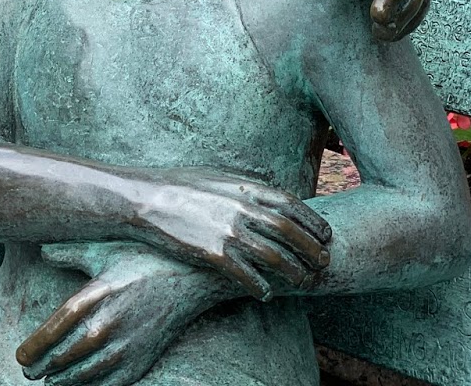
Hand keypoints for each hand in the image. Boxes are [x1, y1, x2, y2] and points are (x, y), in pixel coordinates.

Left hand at [16, 245, 228, 385]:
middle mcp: (107, 325)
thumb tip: (42, 251)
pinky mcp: (141, 361)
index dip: (35, 346)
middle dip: (43, 367)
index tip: (20, 356)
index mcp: (94, 297)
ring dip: (63, 381)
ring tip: (48, 381)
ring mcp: (125, 347)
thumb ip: (68, 251)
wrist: (189, 277)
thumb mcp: (103, 250)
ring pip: (85, 374)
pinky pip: (110, 384)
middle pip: (65, 356)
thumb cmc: (141, 259)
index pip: (54, 329)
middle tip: (28, 372)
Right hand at [131, 168, 330, 300]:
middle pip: (291, 234)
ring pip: (277, 258)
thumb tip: (271, 197)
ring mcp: (229, 232)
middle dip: (313, 251)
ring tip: (304, 282)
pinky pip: (249, 277)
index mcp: (244, 187)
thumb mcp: (217, 177)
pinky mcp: (214, 254)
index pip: (293, 206)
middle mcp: (241, 209)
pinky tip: (266, 294)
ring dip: (296, 273)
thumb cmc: (179, 186)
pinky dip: (263, 288)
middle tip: (324, 264)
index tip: (326, 236)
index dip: (314, 223)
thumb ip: (246, 187)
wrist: (144, 199)